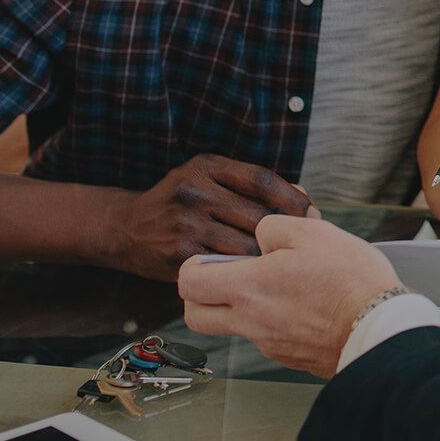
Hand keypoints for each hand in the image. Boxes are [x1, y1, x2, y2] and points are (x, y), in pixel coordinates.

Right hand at [103, 154, 315, 280]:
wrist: (127, 228)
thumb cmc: (183, 203)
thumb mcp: (209, 179)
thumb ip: (251, 186)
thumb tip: (305, 200)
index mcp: (206, 167)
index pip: (262, 180)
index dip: (293, 198)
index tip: (312, 213)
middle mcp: (195, 191)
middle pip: (258, 215)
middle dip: (282, 233)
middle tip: (299, 246)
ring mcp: (186, 223)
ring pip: (246, 244)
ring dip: (266, 255)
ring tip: (278, 261)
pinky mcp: (180, 254)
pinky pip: (226, 265)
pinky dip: (244, 269)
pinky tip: (252, 273)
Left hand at [178, 216, 401, 377]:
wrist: (380, 328)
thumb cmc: (350, 281)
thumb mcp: (314, 232)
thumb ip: (274, 228)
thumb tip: (262, 236)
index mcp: (249, 287)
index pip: (189, 283)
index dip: (193, 267)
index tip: (212, 259)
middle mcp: (250, 321)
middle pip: (196, 316)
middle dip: (202, 296)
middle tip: (228, 279)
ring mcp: (270, 344)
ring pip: (234, 328)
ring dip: (243, 308)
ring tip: (281, 289)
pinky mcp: (292, 357)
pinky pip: (269, 339)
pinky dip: (277, 323)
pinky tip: (306, 307)